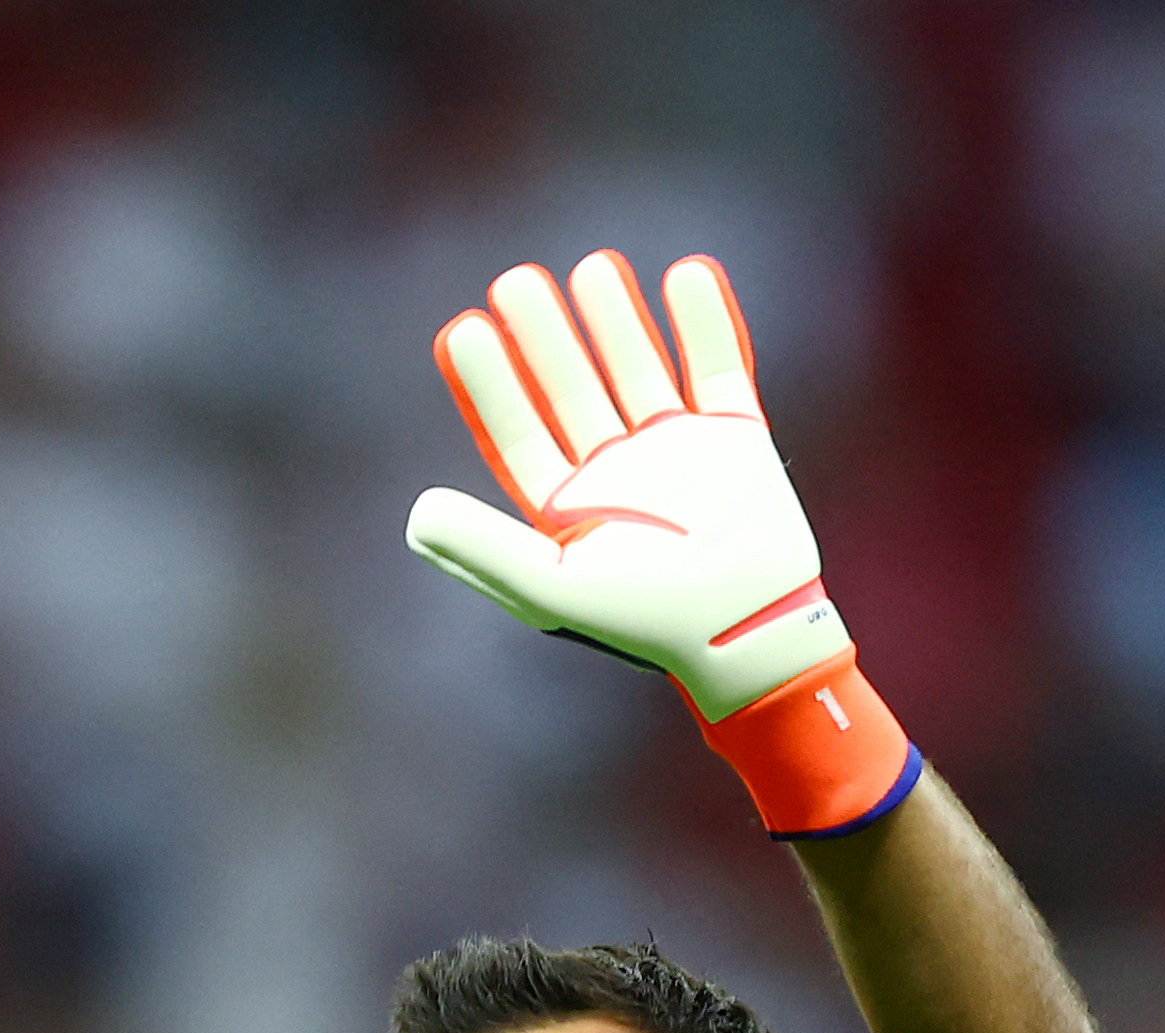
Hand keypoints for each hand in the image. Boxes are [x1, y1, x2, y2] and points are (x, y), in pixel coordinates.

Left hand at [406, 251, 918, 838]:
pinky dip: (707, 325)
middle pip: (572, 391)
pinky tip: (685, 274)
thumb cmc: (648, 622)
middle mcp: (618, 477)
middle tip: (517, 282)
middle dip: (545, 338)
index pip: (520, 434)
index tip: (463, 329)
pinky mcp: (736, 442)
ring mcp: (678, 455)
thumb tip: (415, 512)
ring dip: (617, 320)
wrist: (750, 634)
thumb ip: (483, 549)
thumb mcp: (554, 589)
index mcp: (571, 511)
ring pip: (639, 370)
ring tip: (593, 267)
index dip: (490, 384)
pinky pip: (719, 370)